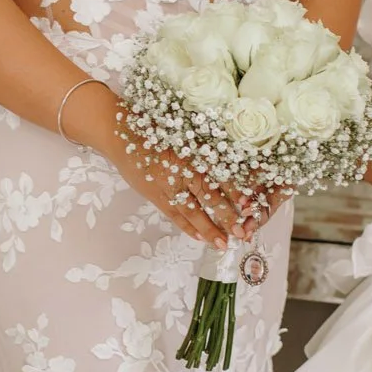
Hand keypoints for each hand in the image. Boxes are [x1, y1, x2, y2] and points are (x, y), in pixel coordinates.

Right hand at [102, 124, 244, 249]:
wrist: (122, 134)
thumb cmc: (155, 128)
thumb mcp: (184, 131)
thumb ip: (204, 146)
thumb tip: (229, 158)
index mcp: (194, 153)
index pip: (221, 175)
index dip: (236, 190)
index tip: (249, 202)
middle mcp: (183, 170)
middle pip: (210, 197)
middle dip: (227, 216)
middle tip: (242, 232)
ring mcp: (168, 185)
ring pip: (193, 211)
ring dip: (209, 228)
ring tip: (222, 243)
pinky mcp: (156, 194)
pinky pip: (174, 214)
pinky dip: (187, 226)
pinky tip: (199, 237)